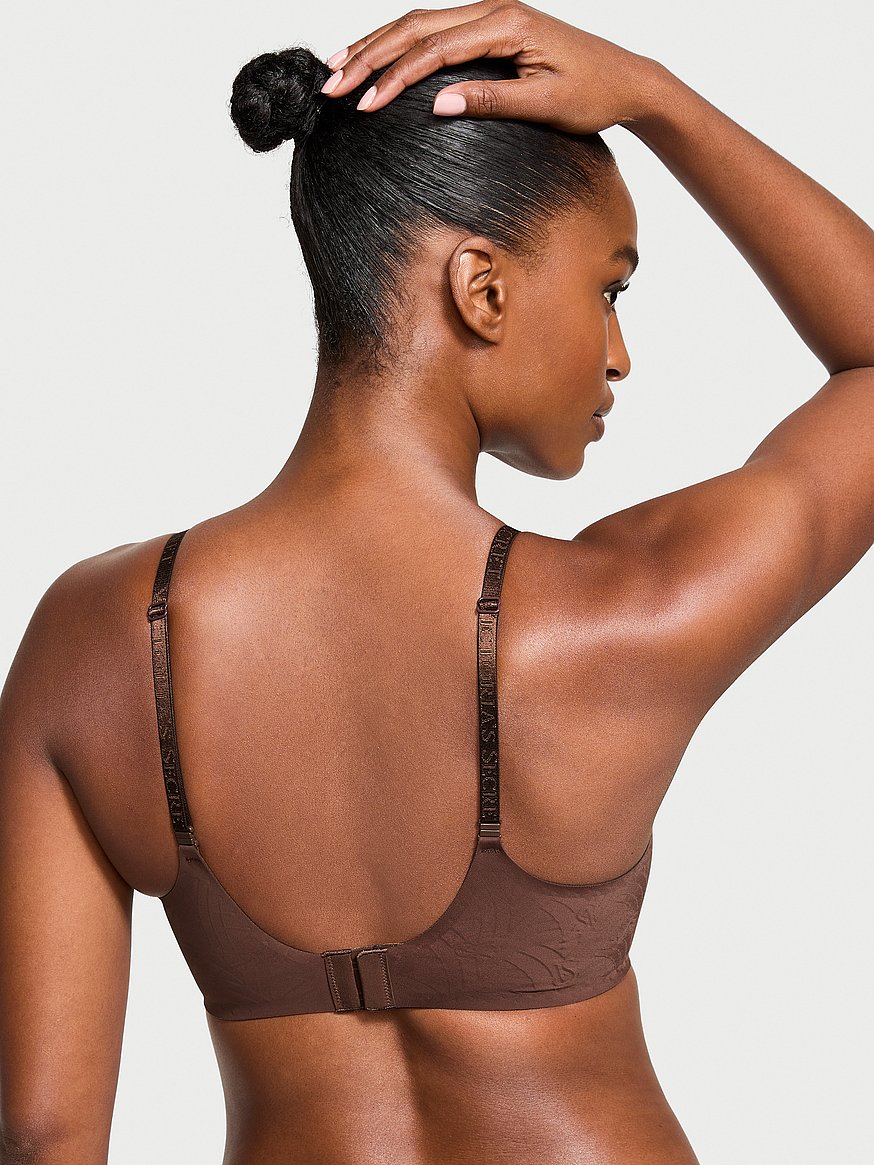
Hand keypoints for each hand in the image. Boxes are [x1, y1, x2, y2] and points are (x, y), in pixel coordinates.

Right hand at [318, 0, 662, 135]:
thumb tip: (438, 103)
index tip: (363, 104)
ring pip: (419, 22)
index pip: (435, 49)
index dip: (394, 76)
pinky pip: (434, 30)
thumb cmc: (592, 93)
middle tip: (330, 84)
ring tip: (338, 66)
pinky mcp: (490, 28)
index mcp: (506, 24)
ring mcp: (490, 15)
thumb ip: (492, 101)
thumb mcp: (545, 105)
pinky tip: (377, 57)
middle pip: (416, 26)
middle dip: (369, 55)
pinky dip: (400, 44)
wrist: (624, 79)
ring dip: (377, 44)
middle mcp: (494, 10)